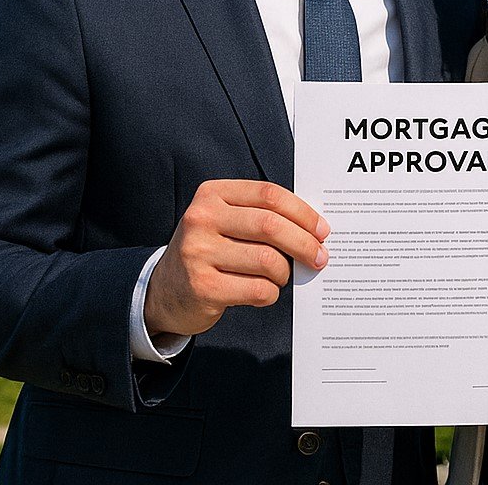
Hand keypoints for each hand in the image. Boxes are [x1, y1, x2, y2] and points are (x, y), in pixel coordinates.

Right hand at [144, 180, 329, 336]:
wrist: (165, 290)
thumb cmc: (210, 251)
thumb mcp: (225, 221)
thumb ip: (261, 216)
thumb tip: (315, 229)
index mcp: (212, 194)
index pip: (269, 194)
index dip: (302, 213)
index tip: (322, 230)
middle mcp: (201, 218)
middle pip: (270, 225)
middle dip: (304, 243)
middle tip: (319, 257)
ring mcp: (198, 253)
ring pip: (268, 260)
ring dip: (284, 273)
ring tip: (281, 276)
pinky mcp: (203, 287)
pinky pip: (257, 289)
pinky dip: (270, 293)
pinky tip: (264, 292)